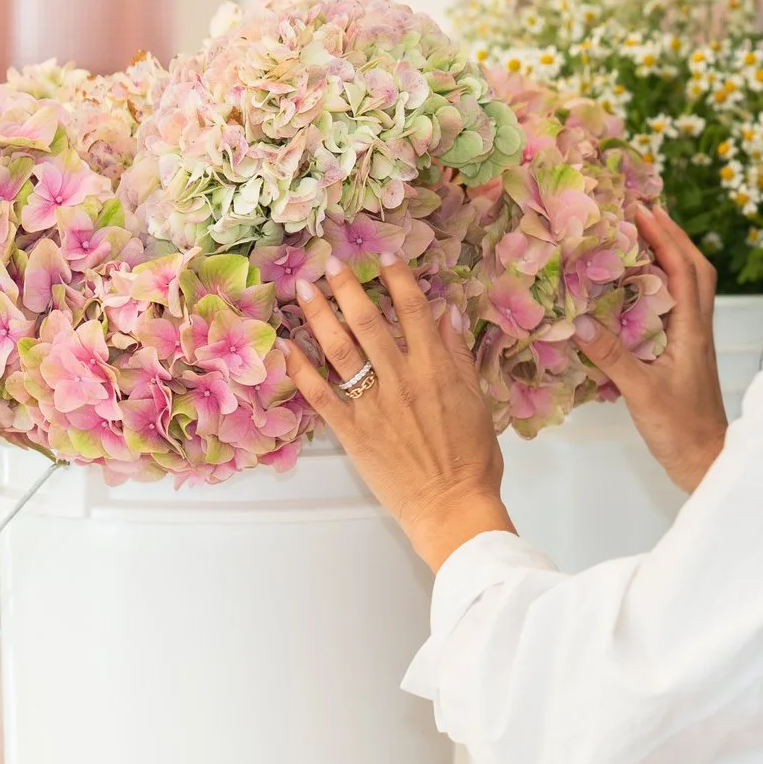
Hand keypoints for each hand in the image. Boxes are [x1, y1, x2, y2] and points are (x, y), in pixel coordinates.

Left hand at [284, 255, 512, 570]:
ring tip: (303, 288)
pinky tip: (287, 345)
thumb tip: (447, 314)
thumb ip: (458, 356)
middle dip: (347, 287)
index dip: (397, 279)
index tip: (383, 257)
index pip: (413, 311)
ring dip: (319, 315)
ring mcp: (373, 405)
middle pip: (369, 322)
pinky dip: (301, 368)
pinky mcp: (352, 432)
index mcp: (436, 369)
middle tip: (330, 261)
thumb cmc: (472, 459)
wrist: (451, 506)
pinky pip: (320, 395)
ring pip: (340, 350)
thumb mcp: (476, 401)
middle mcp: (402, 380)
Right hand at [579, 204, 729, 493]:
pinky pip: (679, 306)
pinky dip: (663, 285)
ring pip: (692, 286)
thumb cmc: (680, 429)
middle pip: (697, 269)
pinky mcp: (685, 354)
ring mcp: (693, 341)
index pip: (684, 270)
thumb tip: (581, 320)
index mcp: (692, 330)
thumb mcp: (641, 392)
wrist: (705, 462)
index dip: (665, 236)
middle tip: (646, 211)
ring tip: (643, 237)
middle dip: (674, 235)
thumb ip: (612, 357)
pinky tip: (638, 289)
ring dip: (673, 256)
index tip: (642, 209)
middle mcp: (697, 328)